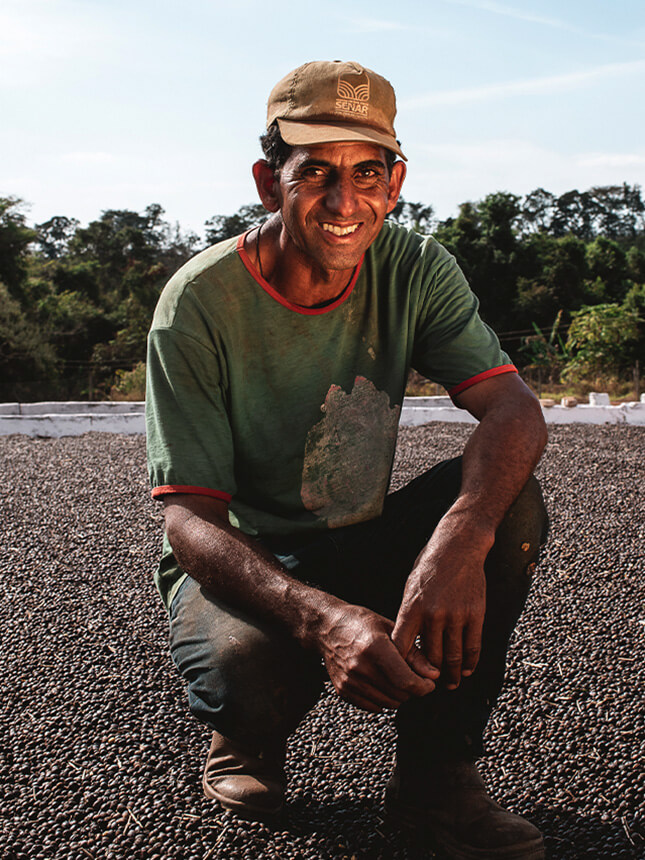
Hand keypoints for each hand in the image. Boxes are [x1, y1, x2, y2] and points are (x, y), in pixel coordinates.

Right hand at [316, 601, 438, 712]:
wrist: (327, 628)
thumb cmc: (361, 623)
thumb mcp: (391, 629)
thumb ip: (414, 654)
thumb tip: (434, 675)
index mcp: (375, 648)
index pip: (405, 681)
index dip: (423, 687)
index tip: (429, 683)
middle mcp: (360, 667)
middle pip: (399, 695)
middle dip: (414, 691)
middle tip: (416, 679)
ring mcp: (350, 681)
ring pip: (388, 704)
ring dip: (399, 696)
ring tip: (399, 680)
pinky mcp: (343, 690)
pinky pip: (373, 707)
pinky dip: (383, 700)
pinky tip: (383, 683)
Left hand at [391, 516, 490, 689]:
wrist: (458, 546)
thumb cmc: (430, 566)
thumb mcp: (410, 587)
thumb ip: (409, 615)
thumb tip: (405, 643)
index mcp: (411, 607)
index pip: (401, 646)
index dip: (401, 666)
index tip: (402, 677)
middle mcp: (433, 614)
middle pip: (429, 657)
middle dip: (429, 676)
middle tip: (429, 687)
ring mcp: (455, 615)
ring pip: (453, 656)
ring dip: (452, 675)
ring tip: (451, 684)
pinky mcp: (475, 614)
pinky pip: (472, 646)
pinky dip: (470, 663)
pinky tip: (467, 671)